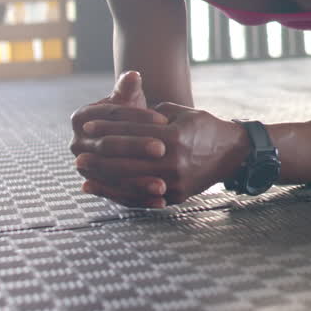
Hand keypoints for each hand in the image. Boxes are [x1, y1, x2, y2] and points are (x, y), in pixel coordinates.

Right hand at [70, 71, 169, 207]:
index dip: (138, 118)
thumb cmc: (130, 113)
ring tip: (163, 184)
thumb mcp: (129, 98)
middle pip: (109, 146)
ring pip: (113, 174)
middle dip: (136, 148)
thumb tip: (132, 75)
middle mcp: (77, 144)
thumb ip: (128, 88)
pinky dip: (139, 199)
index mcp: (81, 118)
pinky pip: (118, 195)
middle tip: (163, 149)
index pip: (112, 117)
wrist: (126, 135)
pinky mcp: (97, 185)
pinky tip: (160, 200)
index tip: (164, 120)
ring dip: (138, 182)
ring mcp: (84, 167)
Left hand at [74, 97, 247, 206]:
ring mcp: (174, 182)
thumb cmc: (204, 127)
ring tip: (83, 171)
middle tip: (78, 153)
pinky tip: (99, 189)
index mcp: (174, 137)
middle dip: (100, 156)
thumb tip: (123, 121)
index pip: (133, 133)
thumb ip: (151, 116)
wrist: (232, 153)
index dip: (108, 128)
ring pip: (130, 181)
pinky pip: (141, 197)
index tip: (88, 126)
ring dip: (103, 176)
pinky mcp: (175, 197)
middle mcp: (174, 162)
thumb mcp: (181, 113)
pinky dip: (117, 194)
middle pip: (127, 160)